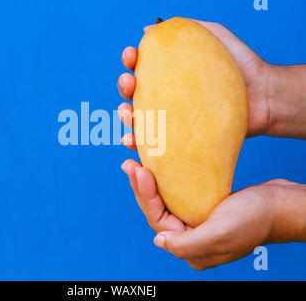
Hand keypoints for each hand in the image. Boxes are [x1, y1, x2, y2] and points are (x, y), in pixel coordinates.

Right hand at [117, 19, 270, 141]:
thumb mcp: (214, 35)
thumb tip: (149, 28)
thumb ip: (186, 27)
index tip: (130, 56)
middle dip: (125, 86)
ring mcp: (173, 118)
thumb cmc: (241, 64)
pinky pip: (154, 143)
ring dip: (126, 115)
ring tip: (128, 112)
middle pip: (135, 92)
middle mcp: (167, 95)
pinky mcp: (180, 139)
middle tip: (129, 83)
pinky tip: (131, 141)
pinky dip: (137, 143)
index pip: (142, 66)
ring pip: (140, 119)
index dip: (130, 60)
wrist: (264, 94)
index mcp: (170, 73)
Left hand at [121, 160, 305, 269]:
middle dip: (142, 187)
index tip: (139, 170)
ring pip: (165, 201)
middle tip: (129, 163)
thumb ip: (187, 244)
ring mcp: (196, 222)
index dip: (145, 196)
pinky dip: (166, 181)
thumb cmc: (255, 218)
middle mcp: (190, 237)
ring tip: (136, 162)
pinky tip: (158, 168)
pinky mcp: (203, 207)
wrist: (281, 205)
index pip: (158, 221)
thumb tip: (158, 241)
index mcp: (192, 248)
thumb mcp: (221, 234)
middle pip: (157, 210)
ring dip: (150, 183)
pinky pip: (177, 194)